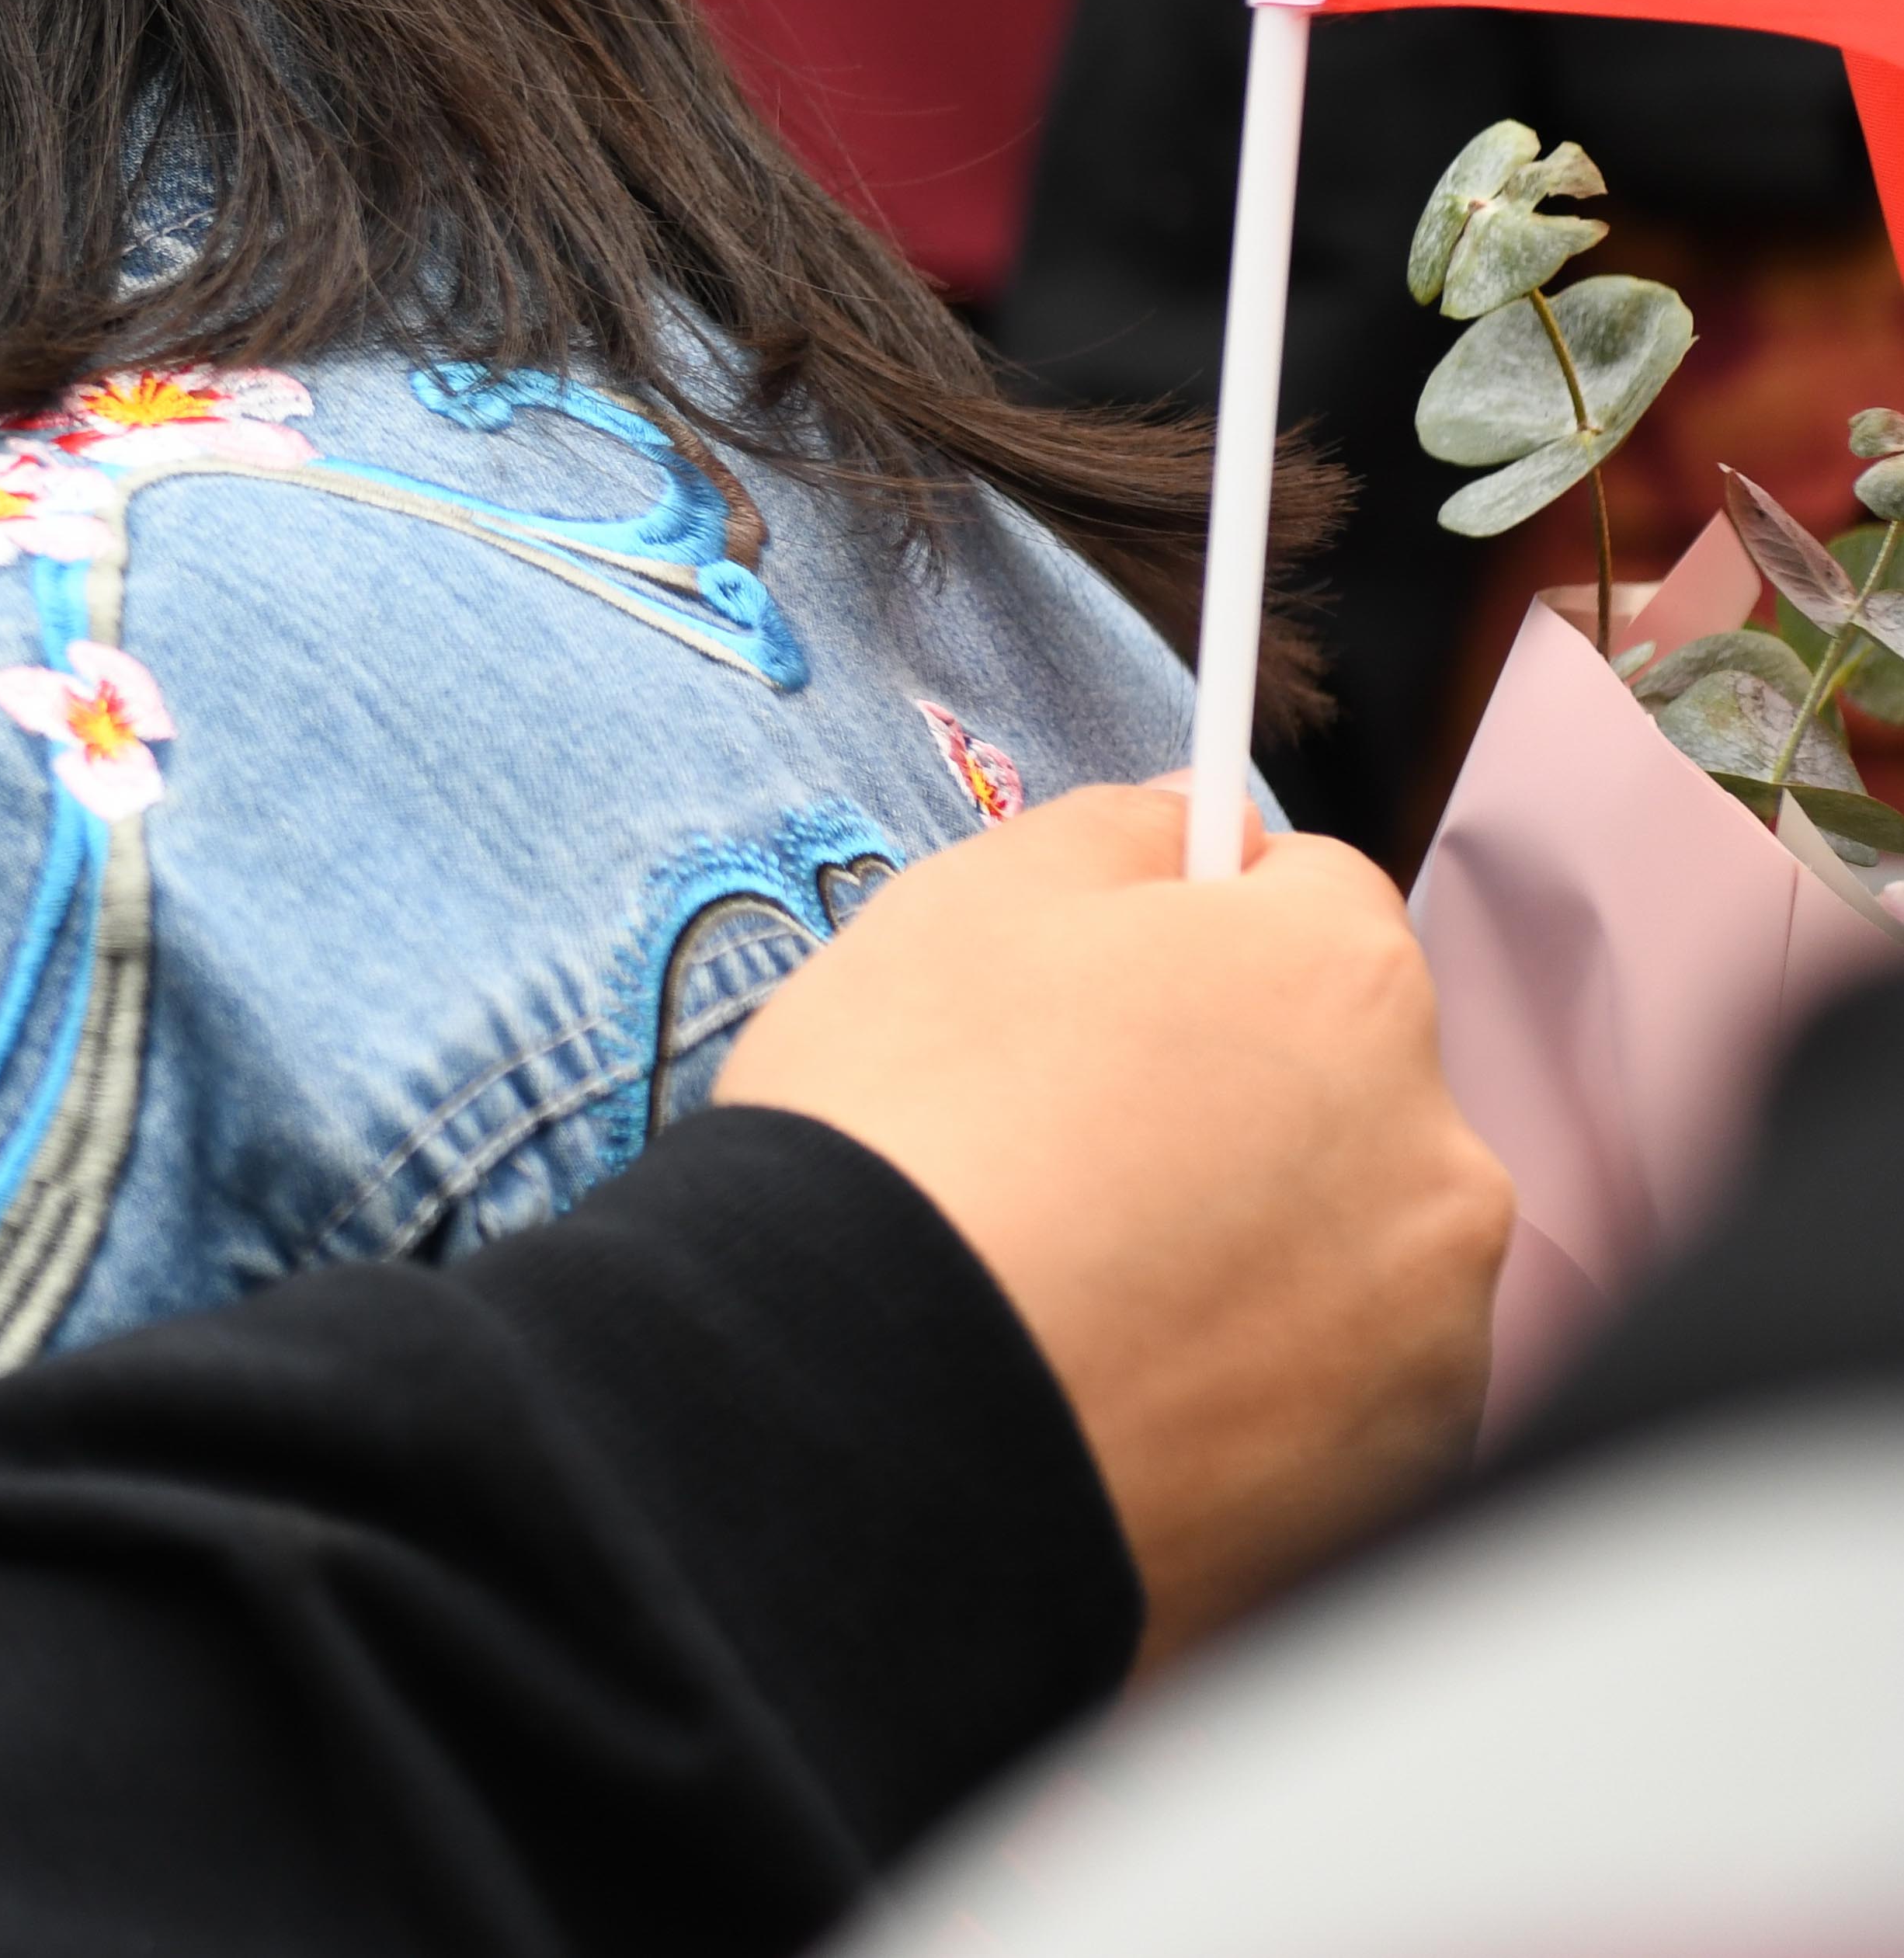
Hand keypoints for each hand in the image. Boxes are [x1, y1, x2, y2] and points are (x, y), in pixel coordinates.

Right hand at [719, 778, 1507, 1669]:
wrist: (871, 1423)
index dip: (1195, 927)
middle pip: (1341, 1083)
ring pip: (1346, 1247)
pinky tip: (1122, 1389)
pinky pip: (1335, 1400)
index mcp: (1344, 982)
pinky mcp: (1402, 1486)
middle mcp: (1440, 1154)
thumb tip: (1194, 826)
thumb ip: (1112, 833)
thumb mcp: (961, 903)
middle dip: (1234, 1097)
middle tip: (1064, 1146)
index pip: (1311, 897)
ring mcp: (1435, 1337)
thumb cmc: (910, 1141)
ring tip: (1080, 1287)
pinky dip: (1255, 1392)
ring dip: (1252, 1248)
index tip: (1106, 980)